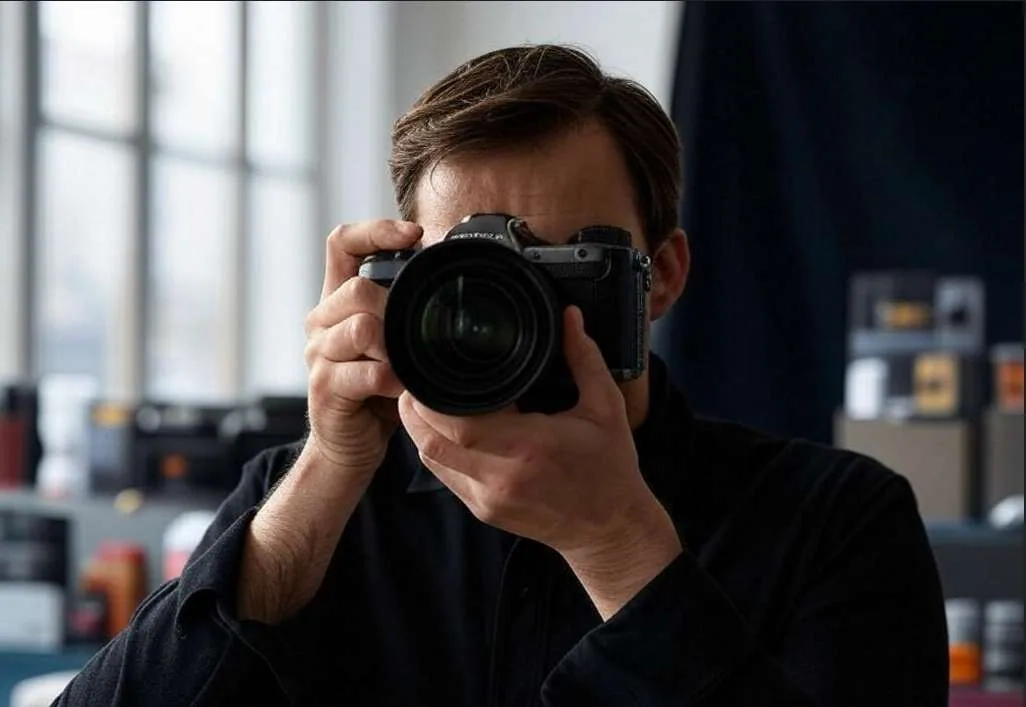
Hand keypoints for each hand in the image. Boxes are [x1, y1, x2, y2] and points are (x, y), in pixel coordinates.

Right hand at [303, 219, 421, 484]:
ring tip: (409, 364)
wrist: (349, 444)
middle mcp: (321, 322)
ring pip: (361, 328)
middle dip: (394, 306)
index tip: (414, 234)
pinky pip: (368, 372)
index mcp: (337, 301)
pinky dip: (394, 379)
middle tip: (415, 331)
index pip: (341, 243)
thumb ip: (404, 313)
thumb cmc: (376, 390)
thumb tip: (451, 281)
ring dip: (396, 347)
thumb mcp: (392, 343)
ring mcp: (318, 354)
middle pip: (356, 288)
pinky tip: (403, 388)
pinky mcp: (325, 387)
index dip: (375, 230)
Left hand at [398, 306, 672, 557]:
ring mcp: (487, 498)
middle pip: (432, 440)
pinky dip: (435, 446)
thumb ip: (585, 358)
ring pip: (430, 459)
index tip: (432, 365)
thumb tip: (570, 314)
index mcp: (530, 446)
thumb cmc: (610, 467)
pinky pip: (443, 474)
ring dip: (419, 427)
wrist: (610, 529)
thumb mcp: (606, 408)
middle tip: (417, 374)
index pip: (460, 423)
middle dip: (415, 406)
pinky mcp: (482, 510)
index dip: (433, 396)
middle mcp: (501, 476)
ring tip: (422, 395)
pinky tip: (441, 425)